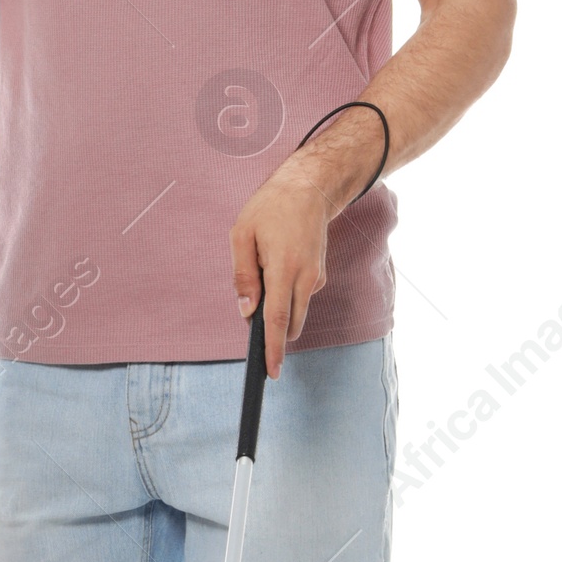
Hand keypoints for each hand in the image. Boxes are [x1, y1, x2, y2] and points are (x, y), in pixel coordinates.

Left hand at [229, 163, 331, 378]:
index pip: (277, 319)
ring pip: (295, 312)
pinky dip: (286, 293)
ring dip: (278, 307)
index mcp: (284, 268)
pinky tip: (278, 264)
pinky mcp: (320, 276)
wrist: (309, 189)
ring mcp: (316, 278)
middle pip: (289, 323)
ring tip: (265, 269)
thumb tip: (246, 311)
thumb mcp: (242, 235)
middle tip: (252, 303)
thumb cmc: (270, 209)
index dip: (272, 349)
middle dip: (271, 329)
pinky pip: (299, 297)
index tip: (272, 372)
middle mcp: (306, 278)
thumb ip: (243, 275)